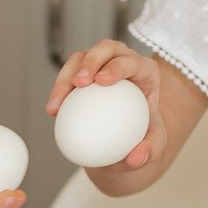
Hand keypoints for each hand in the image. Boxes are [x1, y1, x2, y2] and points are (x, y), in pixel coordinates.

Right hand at [44, 40, 167, 170]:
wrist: (125, 137)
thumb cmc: (143, 136)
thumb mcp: (154, 146)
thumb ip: (150, 152)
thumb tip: (136, 158)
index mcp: (145, 72)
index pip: (133, 61)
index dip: (118, 65)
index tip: (102, 81)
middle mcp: (123, 61)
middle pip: (106, 48)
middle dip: (91, 60)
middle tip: (80, 82)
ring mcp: (101, 65)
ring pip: (81, 58)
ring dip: (67, 75)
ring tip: (58, 101)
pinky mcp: (83, 74)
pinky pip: (68, 76)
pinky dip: (59, 90)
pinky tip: (53, 110)